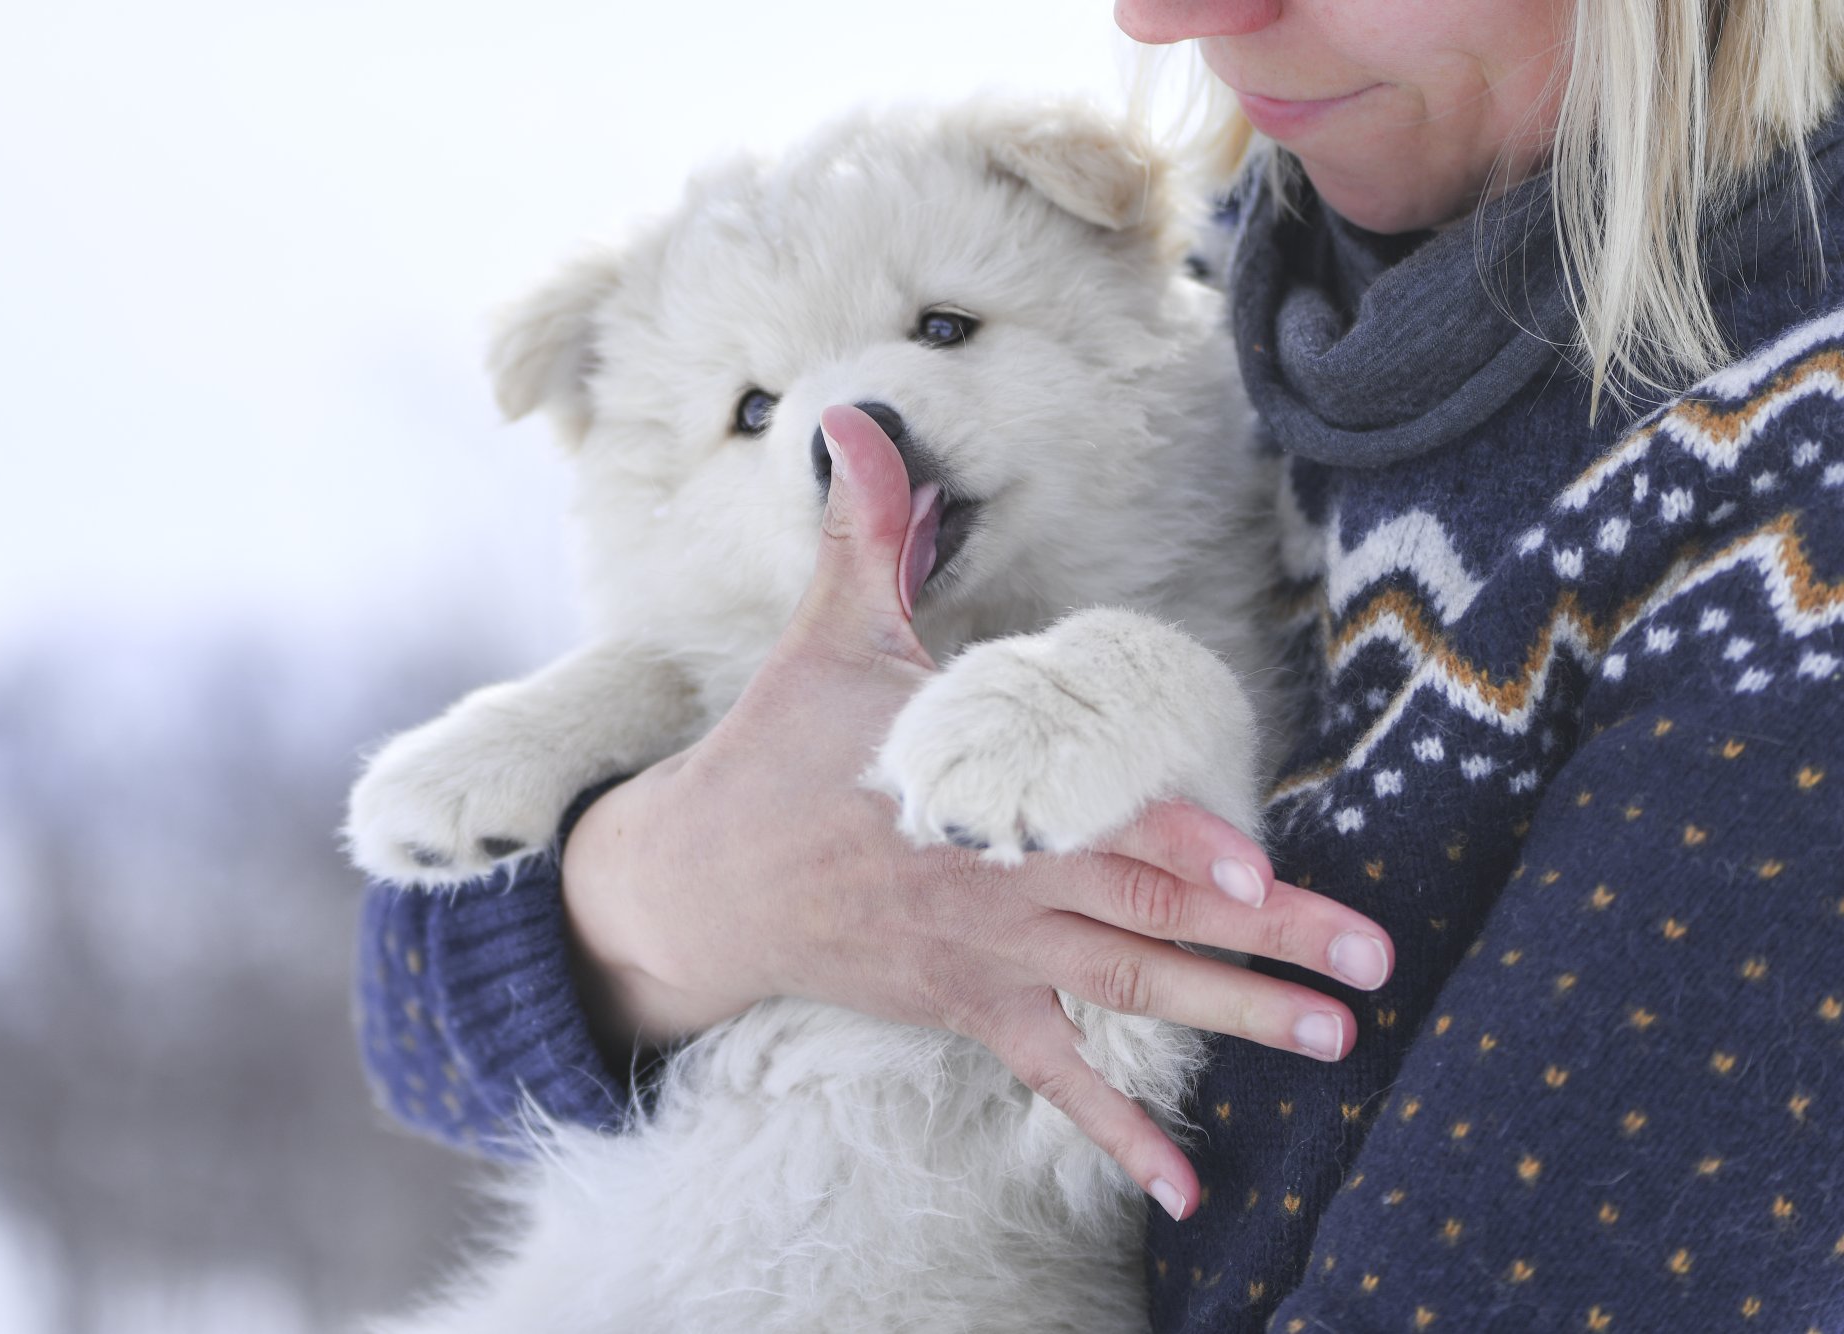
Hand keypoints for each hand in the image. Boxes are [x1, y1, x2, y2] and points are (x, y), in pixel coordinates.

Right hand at [560, 406, 1392, 1220]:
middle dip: (1264, 937)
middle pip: (1143, 912)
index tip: (1256, 867)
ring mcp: (987, 957)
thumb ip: (866, 532)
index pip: (1084, 816)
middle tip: (1370, 958)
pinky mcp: (969, 1010)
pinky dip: (1121, 1133)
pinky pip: (1056, 1077)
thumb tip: (861, 415)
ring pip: (1127, 990)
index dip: (1170, 843)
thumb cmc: (780, 749)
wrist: (704, 882)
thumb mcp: (826, 634)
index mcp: (970, 787)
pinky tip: (1189, 1189)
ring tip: (1334, 1040)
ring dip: (1235, 1017)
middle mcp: (992, 882)